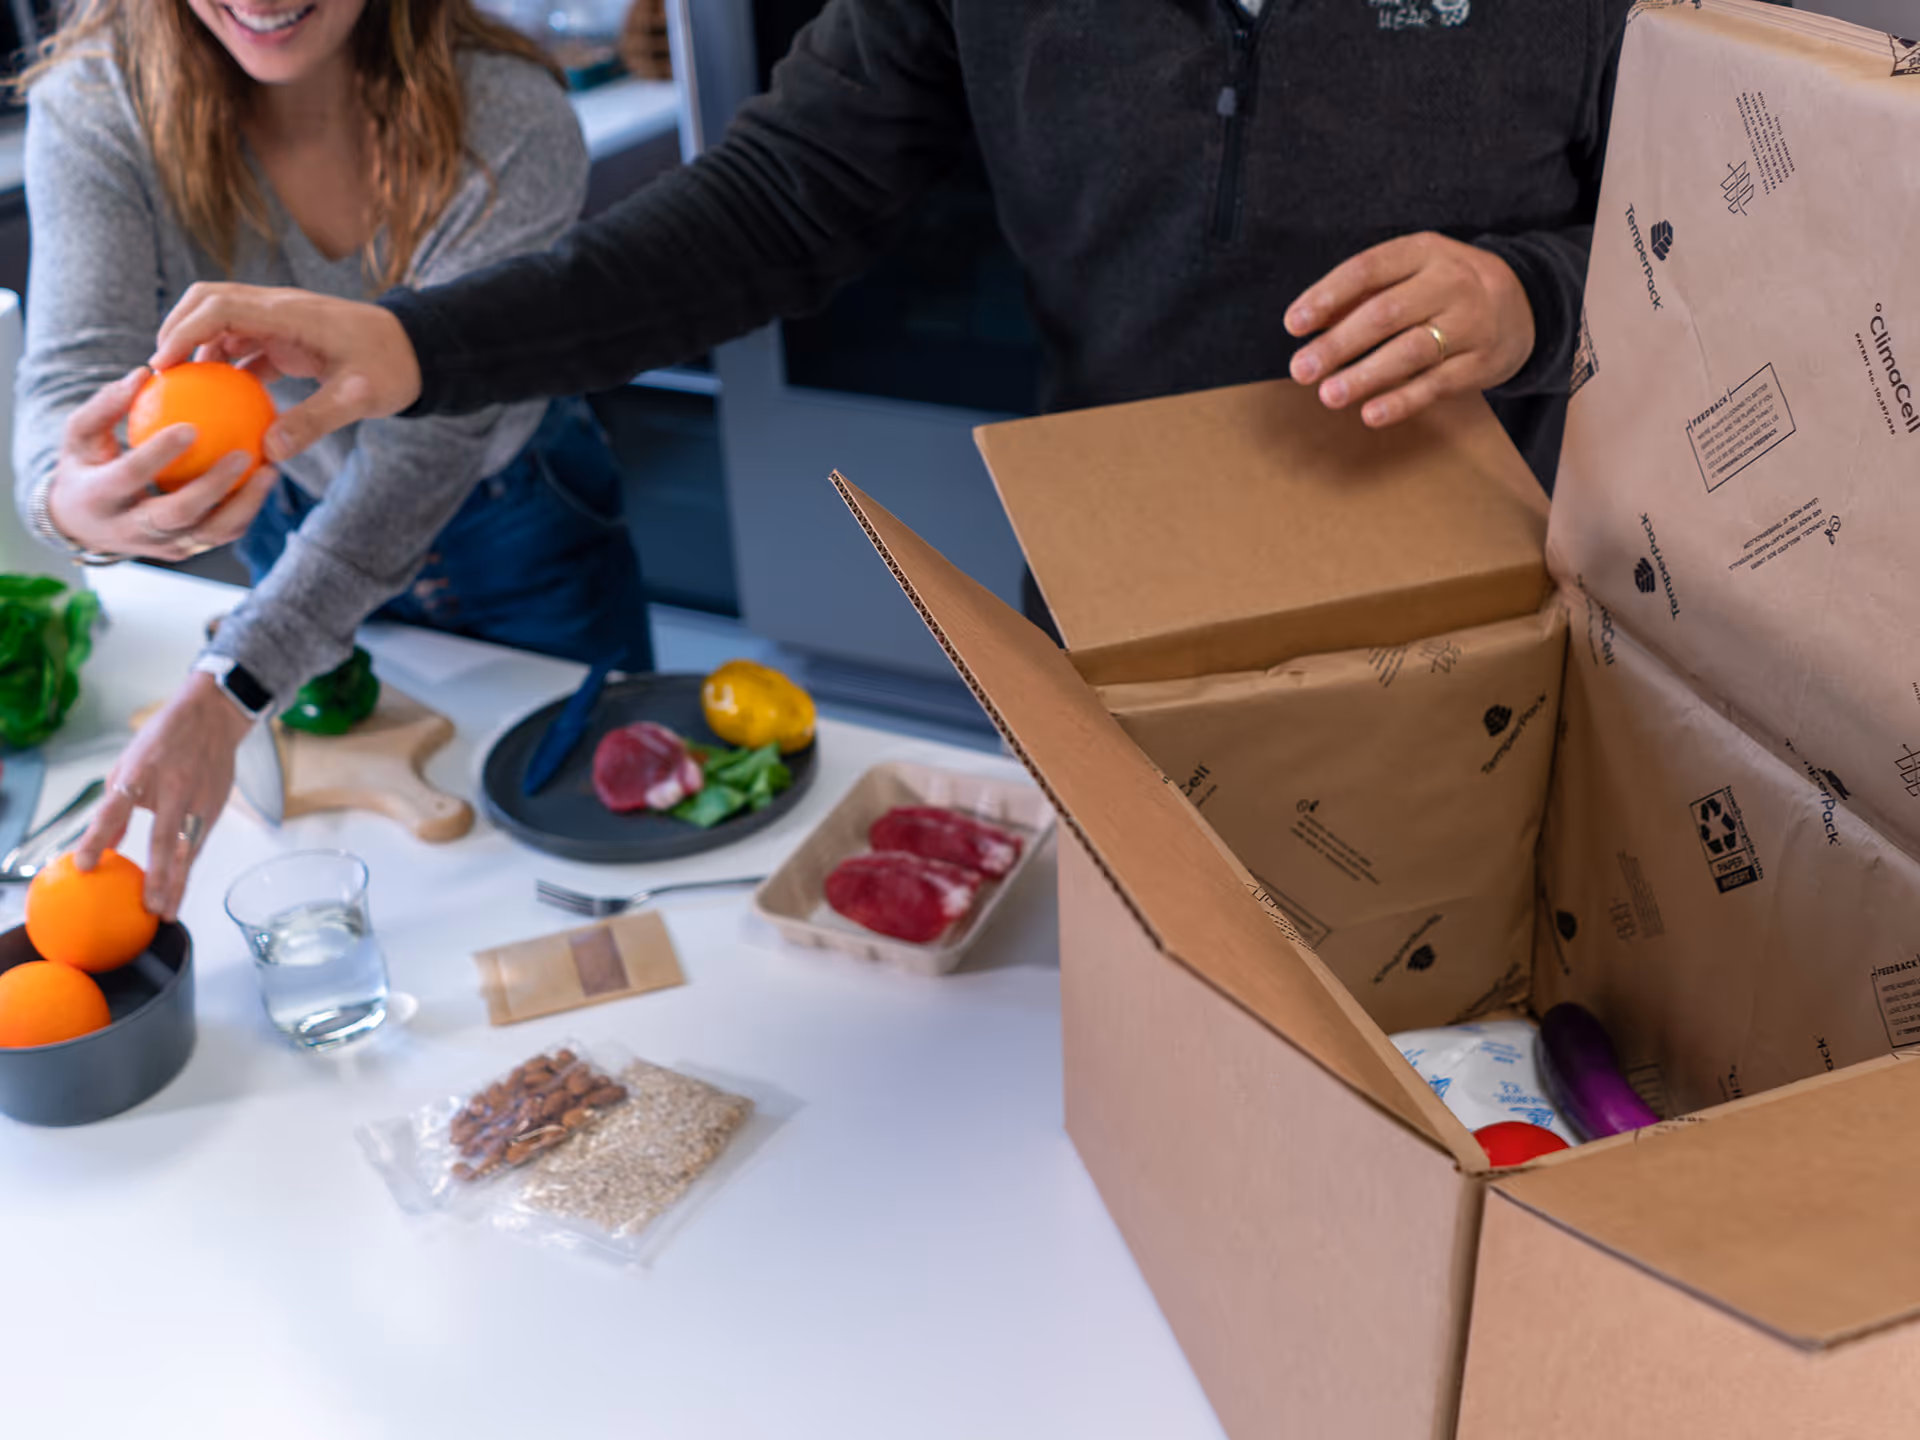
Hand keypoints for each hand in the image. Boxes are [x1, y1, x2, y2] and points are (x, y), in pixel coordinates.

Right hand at [47, 368, 277, 560]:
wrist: (83, 524)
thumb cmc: (85, 465)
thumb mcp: (79, 434)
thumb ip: (106, 405)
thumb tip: (143, 372)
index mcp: (97, 498)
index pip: (131, 476)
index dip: (159, 453)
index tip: (191, 426)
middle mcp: (130, 530)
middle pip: (178, 514)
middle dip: (213, 487)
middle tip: (244, 454)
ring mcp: (162, 545)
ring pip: (211, 533)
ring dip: (245, 504)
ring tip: (270, 471)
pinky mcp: (186, 549)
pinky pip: (222, 533)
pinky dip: (247, 509)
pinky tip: (266, 478)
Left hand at [76, 673, 252, 918]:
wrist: (214, 717)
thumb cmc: (165, 740)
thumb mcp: (129, 764)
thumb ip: (117, 805)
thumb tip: (107, 846)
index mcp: (141, 772)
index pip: (115, 810)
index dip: (99, 838)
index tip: (85, 865)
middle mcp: (173, 789)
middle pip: (164, 840)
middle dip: (157, 877)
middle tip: (149, 907)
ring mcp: (199, 800)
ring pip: (188, 850)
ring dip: (178, 883)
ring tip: (168, 911)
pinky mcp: (216, 808)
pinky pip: (199, 844)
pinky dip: (187, 868)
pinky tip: (179, 889)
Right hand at [152, 284, 422, 460]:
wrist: (423, 352)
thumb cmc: (396, 368)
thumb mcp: (359, 398)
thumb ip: (315, 421)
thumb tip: (269, 450)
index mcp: (291, 312)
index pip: (221, 307)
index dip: (184, 331)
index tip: (162, 366)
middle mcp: (280, 309)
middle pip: (209, 303)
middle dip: (177, 331)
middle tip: (159, 376)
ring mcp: (282, 322)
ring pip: (222, 324)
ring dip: (199, 351)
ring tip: (180, 395)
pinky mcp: (288, 339)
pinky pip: (244, 348)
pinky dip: (225, 369)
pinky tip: (216, 406)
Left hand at [1284, 232, 1534, 427]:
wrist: (1524, 303)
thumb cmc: (1443, 288)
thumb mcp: (1410, 271)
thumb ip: (1361, 293)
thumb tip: (1307, 323)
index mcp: (1424, 252)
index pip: (1367, 269)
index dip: (1327, 297)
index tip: (1293, 324)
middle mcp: (1450, 283)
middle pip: (1385, 314)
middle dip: (1338, 344)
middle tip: (1301, 369)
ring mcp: (1470, 323)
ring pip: (1410, 351)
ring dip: (1365, 376)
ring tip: (1328, 395)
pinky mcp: (1482, 362)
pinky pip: (1437, 385)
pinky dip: (1402, 401)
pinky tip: (1371, 414)